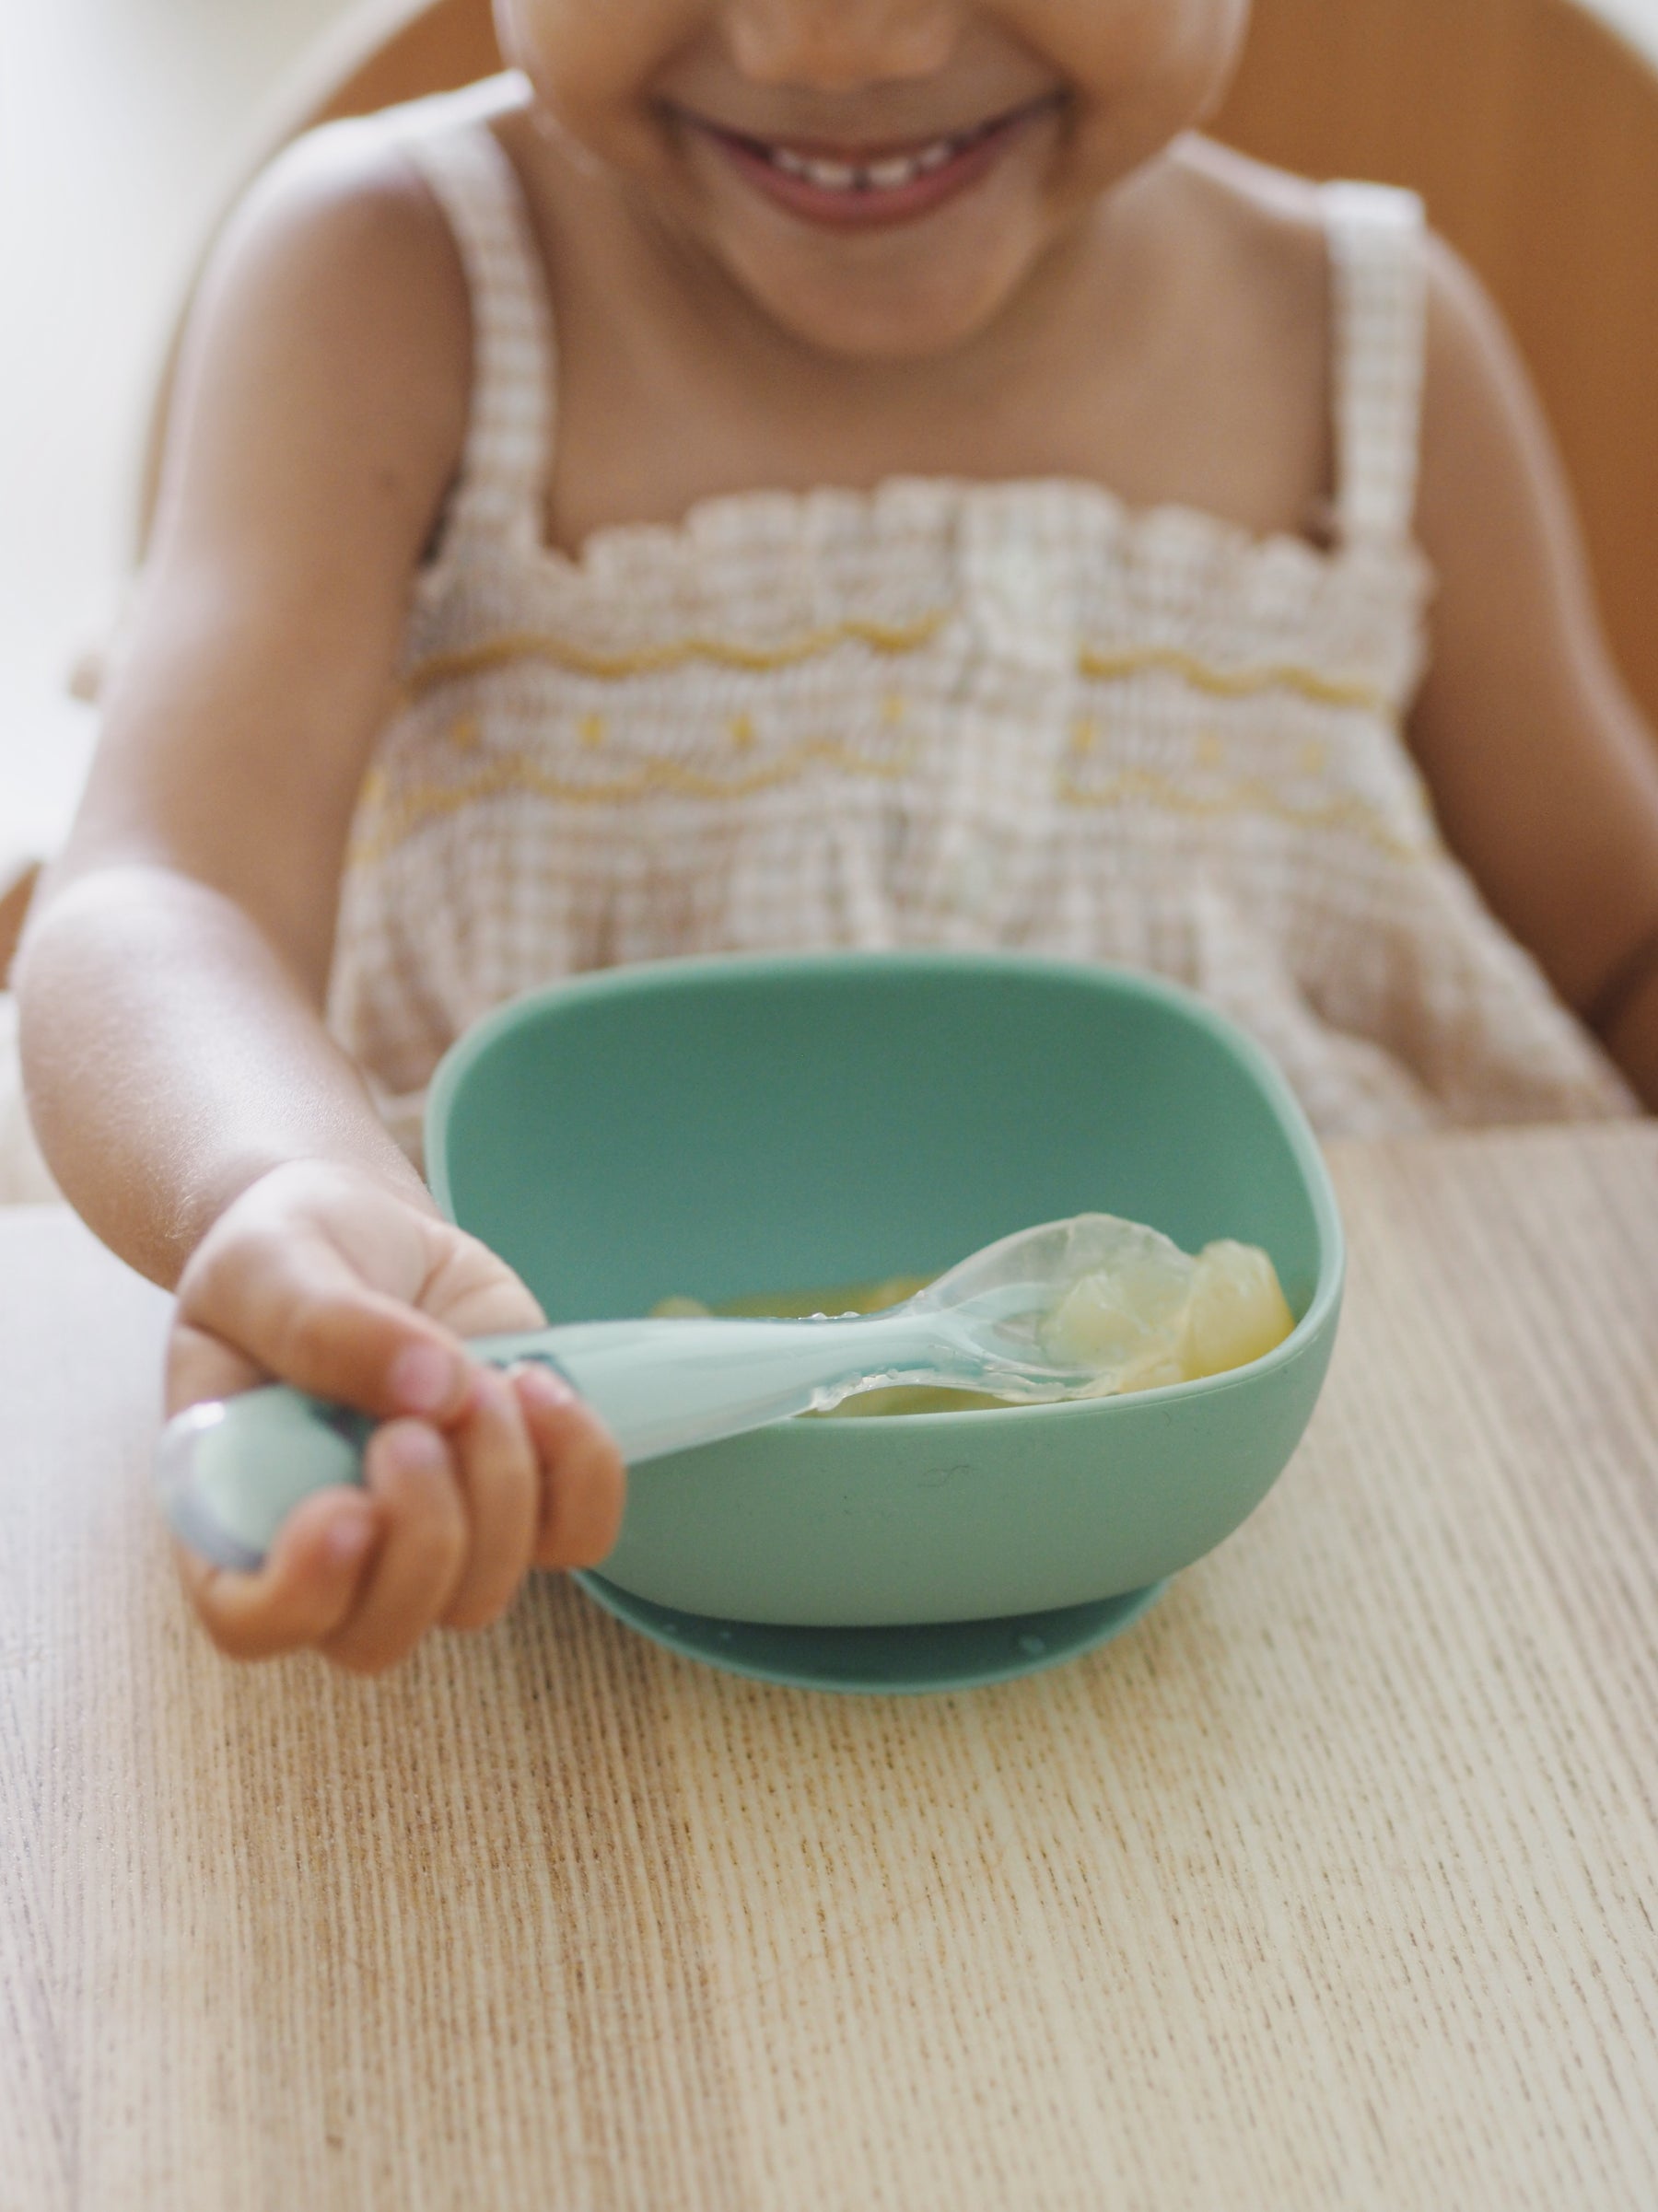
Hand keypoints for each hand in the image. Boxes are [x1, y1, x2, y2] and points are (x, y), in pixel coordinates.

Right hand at [166, 1158, 624, 1670]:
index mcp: (235, 1507)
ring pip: (482, 1593)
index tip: (348, 1508)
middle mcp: (331, 1547)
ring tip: (482, 1376)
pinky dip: (580, 1469)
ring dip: (500, 1484)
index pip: (249, 1620)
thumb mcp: (269, 1262)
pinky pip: (577, 1534)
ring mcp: (430, 1529)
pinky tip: (541, 1382)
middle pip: (379, 1637)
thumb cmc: (288, 1253)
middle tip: (418, 1424)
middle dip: (424, 1535)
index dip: (302, 1596)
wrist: (367, 1227)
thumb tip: (432, 1388)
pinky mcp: (515, 1493)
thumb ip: (322, 1323)